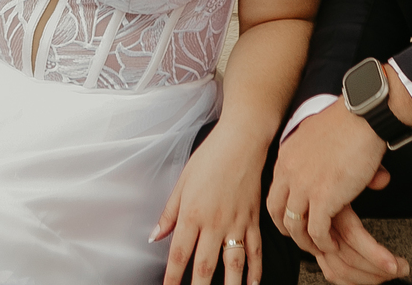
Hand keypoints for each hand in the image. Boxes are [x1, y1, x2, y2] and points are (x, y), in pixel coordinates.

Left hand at [151, 123, 265, 284]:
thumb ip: (169, 212)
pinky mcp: (253, 220)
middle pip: (204, 267)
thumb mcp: (182, 181)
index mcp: (192, 213)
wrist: (242, 141)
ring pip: (232, 265)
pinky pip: (255, 251)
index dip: (171, 278)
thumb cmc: (209, 157)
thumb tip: (155, 236)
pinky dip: (255, 271)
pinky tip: (253, 284)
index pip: (179, 254)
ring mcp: (236, 224)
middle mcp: (214, 223)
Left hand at [268, 101, 407, 279]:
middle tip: (304, 239)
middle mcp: (289, 171)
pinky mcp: (323, 198)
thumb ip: (319, 156)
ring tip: (322, 246)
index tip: (297, 218)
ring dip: (307, 242)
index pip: (275, 190)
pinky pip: (317, 232)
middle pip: (276, 211)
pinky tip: (335, 244)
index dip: (284, 209)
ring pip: (294, 227)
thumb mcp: (320, 136)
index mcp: (287, 155)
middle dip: (288, 230)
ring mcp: (304, 186)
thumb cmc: (349, 121)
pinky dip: (325, 243)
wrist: (362, 114)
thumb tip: (333, 169)